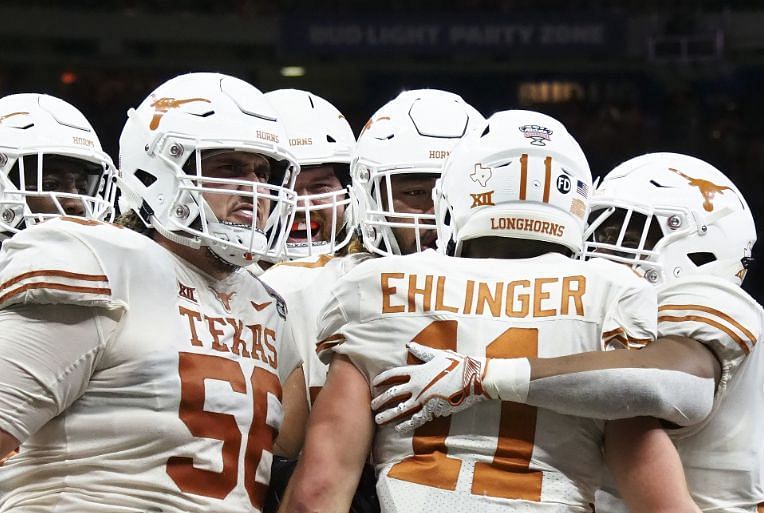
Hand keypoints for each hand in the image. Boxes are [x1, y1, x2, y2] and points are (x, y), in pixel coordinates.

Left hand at [371, 342, 488, 432]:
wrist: (473, 377)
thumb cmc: (457, 364)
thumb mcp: (438, 355)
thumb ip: (421, 352)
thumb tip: (409, 345)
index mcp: (417, 371)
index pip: (394, 374)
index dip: (382, 379)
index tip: (374, 383)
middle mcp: (417, 385)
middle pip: (393, 393)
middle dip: (380, 400)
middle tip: (371, 405)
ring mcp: (423, 398)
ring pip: (400, 408)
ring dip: (388, 414)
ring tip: (378, 420)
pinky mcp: (432, 409)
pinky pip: (416, 419)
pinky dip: (406, 425)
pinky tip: (398, 429)